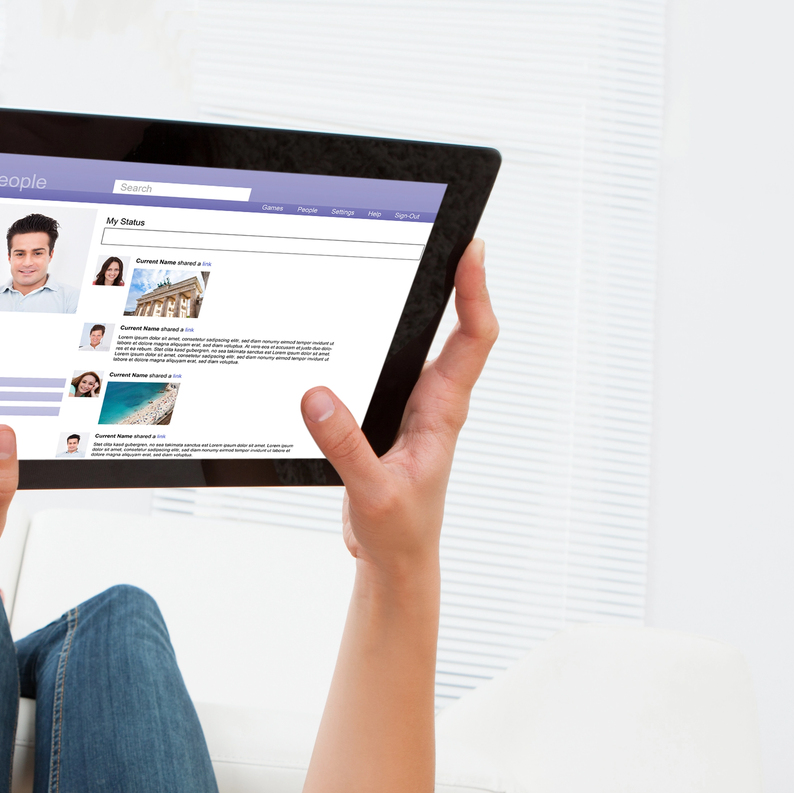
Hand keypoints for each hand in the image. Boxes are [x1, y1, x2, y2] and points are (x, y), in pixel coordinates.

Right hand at [298, 239, 496, 576]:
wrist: (394, 562)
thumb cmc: (399, 532)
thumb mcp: (371, 492)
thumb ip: (346, 447)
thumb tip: (318, 398)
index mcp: (442, 412)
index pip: (472, 339)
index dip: (475, 292)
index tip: (470, 251)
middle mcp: (432, 401)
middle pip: (454, 325)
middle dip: (452, 276)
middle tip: (443, 230)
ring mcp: (411, 406)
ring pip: (420, 344)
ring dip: (417, 304)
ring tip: (407, 257)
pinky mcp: (385, 417)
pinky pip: (385, 367)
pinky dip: (374, 340)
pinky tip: (352, 323)